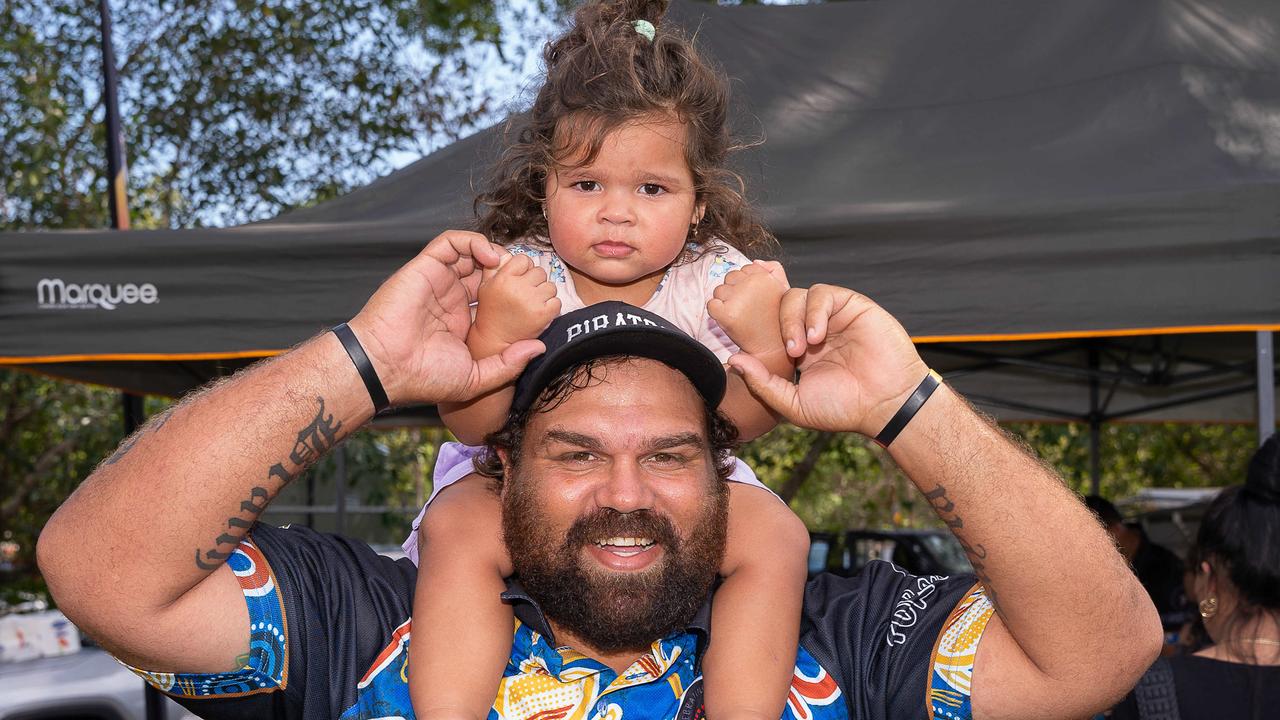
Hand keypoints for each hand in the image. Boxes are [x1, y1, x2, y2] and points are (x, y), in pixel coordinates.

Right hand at [346, 231, 544, 405]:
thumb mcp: (476, 378)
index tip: (530, 295)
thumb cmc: (424, 377)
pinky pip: (450, 242)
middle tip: (524, 273)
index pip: (491, 297)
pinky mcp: (424, 266)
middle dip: (505, 269)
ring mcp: (437, 281)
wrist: (386, 367)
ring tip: (508, 264)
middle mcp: (450, 298)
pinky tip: (490, 257)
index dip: (511, 292)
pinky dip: (472, 241)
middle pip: (483, 271)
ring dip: (492, 252)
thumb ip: (509, 364)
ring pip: (469, 252)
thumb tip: (539, 348)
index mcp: (461, 321)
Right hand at [472, 253, 560, 347]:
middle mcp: (518, 288)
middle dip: (535, 281)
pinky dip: (552, 307)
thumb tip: (506, 254)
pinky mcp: (543, 314)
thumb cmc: (491, 311)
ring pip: (550, 286)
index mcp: (503, 278)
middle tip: (526, 294)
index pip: (524, 259)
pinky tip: (540, 311)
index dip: (524, 268)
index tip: (520, 279)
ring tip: (533, 303)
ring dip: (545, 294)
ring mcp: (532, 301)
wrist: (496, 339)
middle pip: (540, 271)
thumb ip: (495, 267)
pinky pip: (557, 302)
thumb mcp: (485, 286)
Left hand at [706, 260, 788, 354]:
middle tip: (747, 308)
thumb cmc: (778, 320)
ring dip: (725, 302)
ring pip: (719, 291)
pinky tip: (730, 321)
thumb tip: (756, 261)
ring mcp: (738, 299)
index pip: (744, 269)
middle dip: (734, 291)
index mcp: (764, 276)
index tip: (755, 299)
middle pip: (729, 278)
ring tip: (741, 315)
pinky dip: (716, 313)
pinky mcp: (727, 314)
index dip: (747, 284)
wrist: (773, 348)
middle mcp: (751, 284)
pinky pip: (711, 305)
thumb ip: (774, 270)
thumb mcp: (784, 289)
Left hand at [726, 284, 928, 435]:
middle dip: (778, 327)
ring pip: (797, 296)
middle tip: (791, 353)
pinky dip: (815, 311)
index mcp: (797, 351)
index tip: (753, 345)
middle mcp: (812, 330)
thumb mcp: (793, 404)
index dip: (757, 330)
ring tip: (805, 347)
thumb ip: (762, 384)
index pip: (768, 327)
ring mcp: (831, 317)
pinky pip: (823, 293)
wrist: (886, 405)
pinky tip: (819, 335)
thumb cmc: (843, 409)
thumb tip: (734, 360)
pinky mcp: (851, 305)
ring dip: (794, 319)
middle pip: (778, 307)